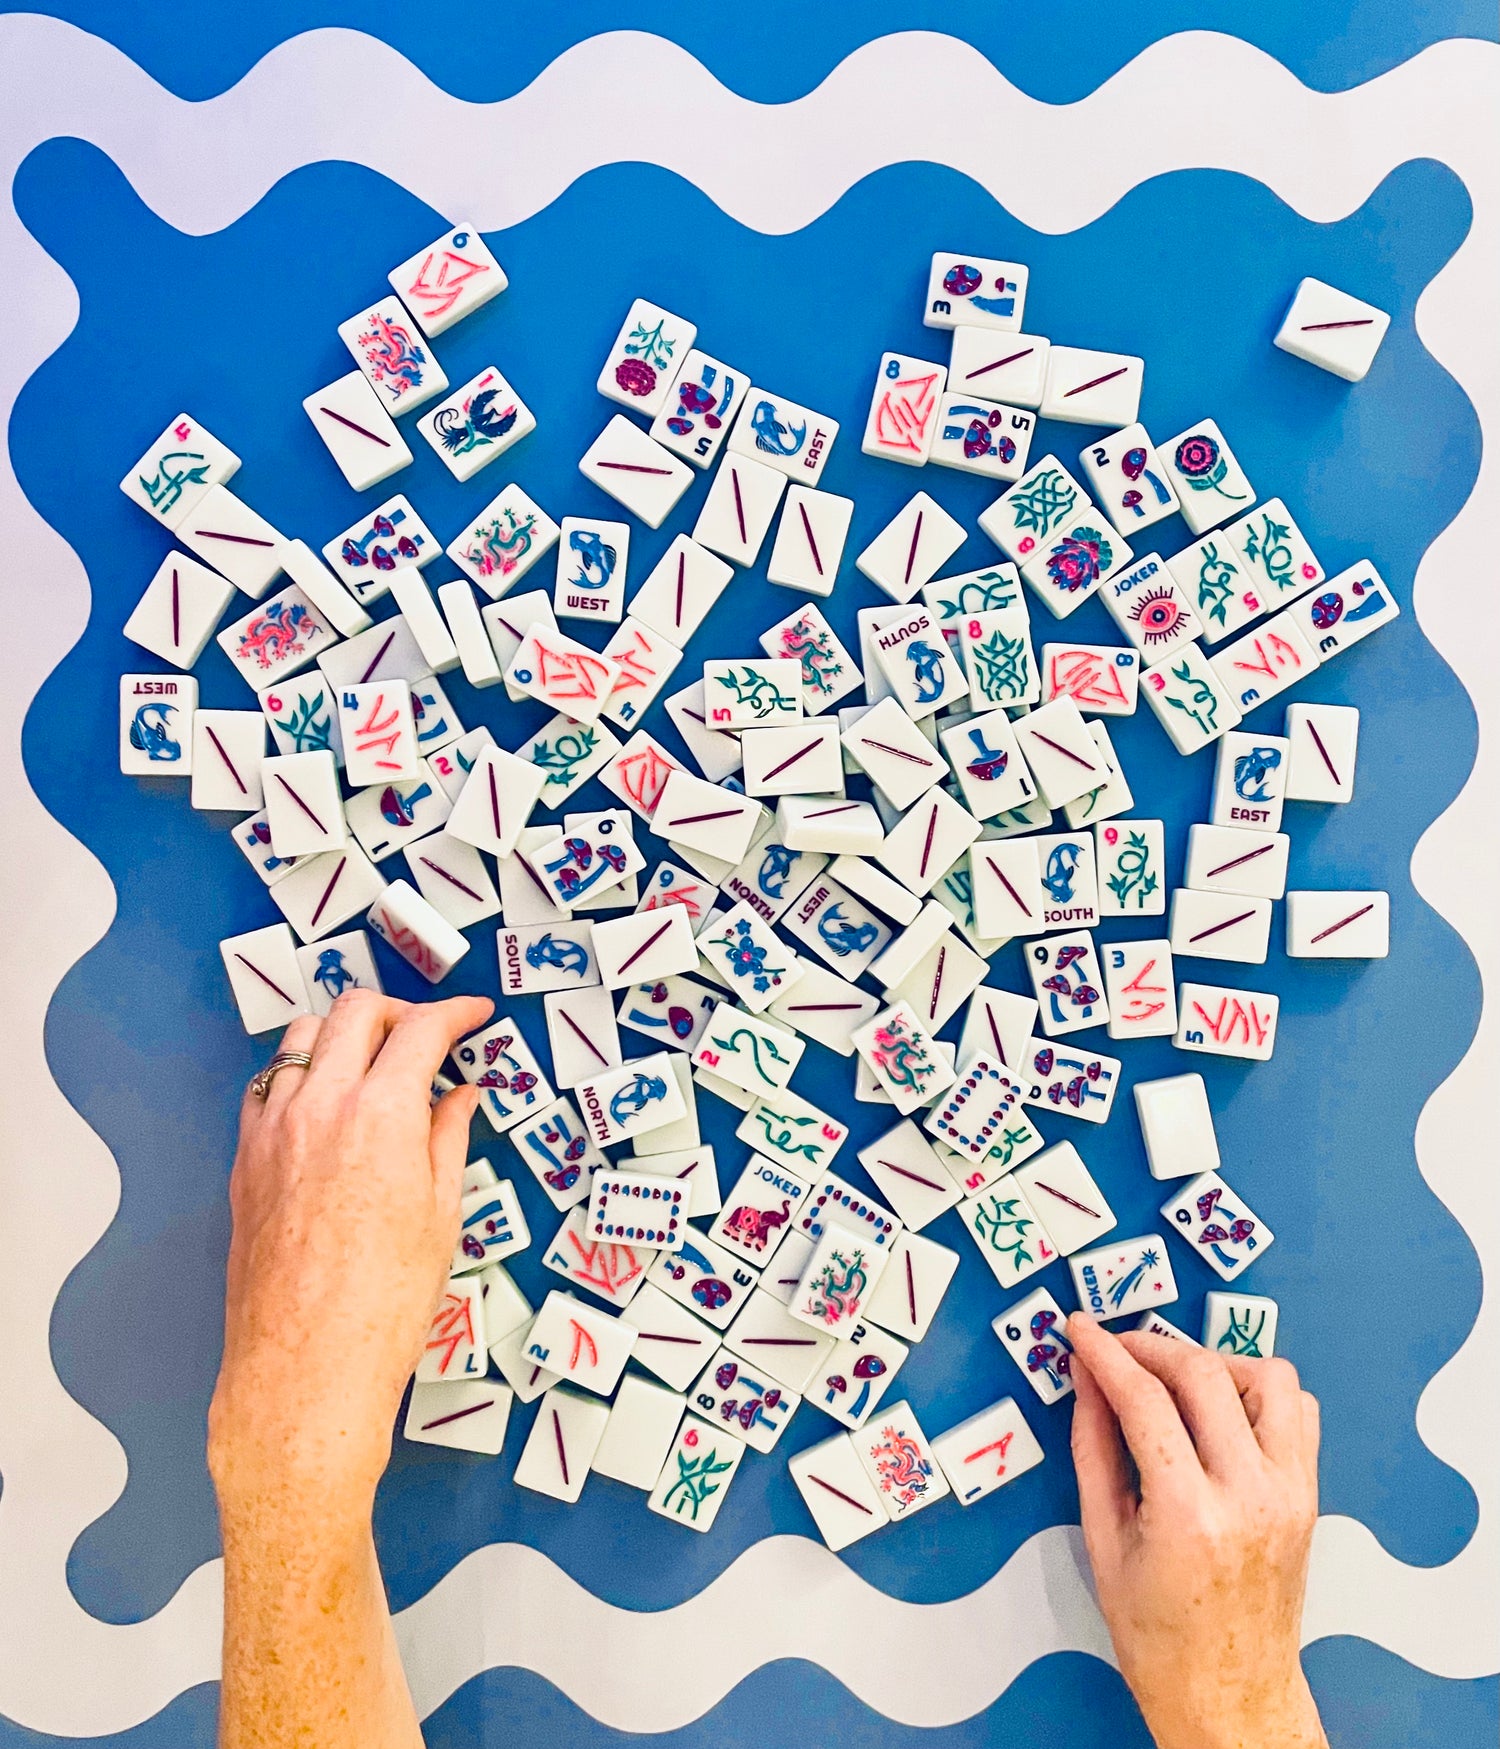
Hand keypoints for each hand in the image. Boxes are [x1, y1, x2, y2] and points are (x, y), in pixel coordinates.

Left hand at [208, 990, 491, 1520]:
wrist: (305, 1370)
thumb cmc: (384, 1305)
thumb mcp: (441, 1215)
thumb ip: (447, 1138)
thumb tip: (460, 1096)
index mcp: (380, 1116)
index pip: (421, 1030)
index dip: (456, 1014)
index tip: (474, 1017)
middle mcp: (319, 1108)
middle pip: (354, 1013)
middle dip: (399, 1010)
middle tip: (429, 1033)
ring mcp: (273, 1131)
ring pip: (300, 1038)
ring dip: (343, 1034)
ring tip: (375, 1061)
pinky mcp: (245, 1161)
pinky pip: (266, 1087)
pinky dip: (299, 1074)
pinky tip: (324, 1102)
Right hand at [1067, 1314, 1325, 1748]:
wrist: (1230, 1694)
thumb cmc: (1161, 1637)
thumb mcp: (1104, 1541)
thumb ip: (1093, 1446)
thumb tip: (1086, 1379)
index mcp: (1190, 1515)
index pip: (1144, 1398)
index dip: (1105, 1353)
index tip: (1081, 1331)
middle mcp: (1251, 1496)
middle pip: (1204, 1372)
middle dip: (1150, 1345)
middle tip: (1116, 1347)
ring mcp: (1290, 1493)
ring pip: (1269, 1377)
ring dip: (1214, 1363)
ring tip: (1174, 1379)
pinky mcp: (1308, 1495)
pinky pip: (1298, 1411)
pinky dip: (1258, 1392)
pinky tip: (1220, 1408)